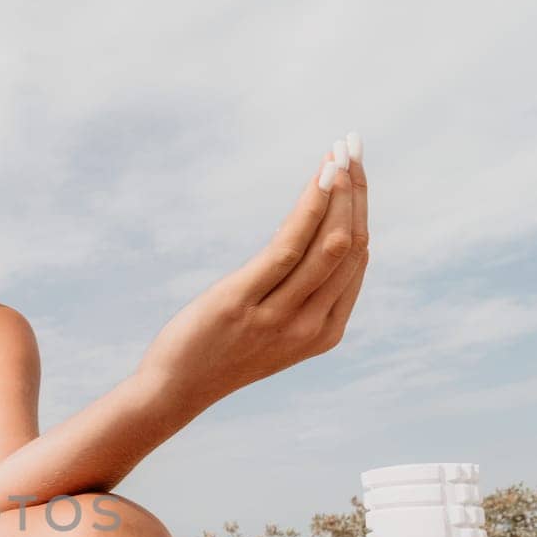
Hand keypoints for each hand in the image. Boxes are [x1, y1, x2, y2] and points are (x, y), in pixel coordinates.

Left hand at [142, 133, 369, 408]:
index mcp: (325, 332)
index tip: (357, 168)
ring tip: (340, 151)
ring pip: (329, 241)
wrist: (175, 390)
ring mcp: (278, 317)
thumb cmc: (222, 352)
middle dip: (357, 191)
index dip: (361, 207)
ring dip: (339, 190)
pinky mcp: (242, 302)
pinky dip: (310, 206)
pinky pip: (290, 245)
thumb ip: (306, 294)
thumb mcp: (275, 327)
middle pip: (350, 244)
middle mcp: (310, 325)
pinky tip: (320, 176)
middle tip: (354, 146)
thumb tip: (332, 237)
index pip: (358, 258)